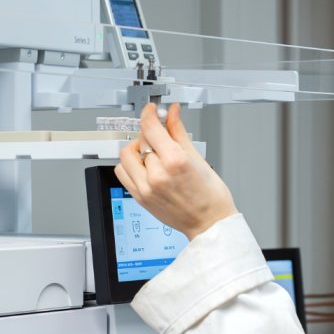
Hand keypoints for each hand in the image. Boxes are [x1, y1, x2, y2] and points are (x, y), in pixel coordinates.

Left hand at [114, 103, 238, 239]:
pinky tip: (143, 166)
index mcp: (174, 161)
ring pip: (126, 156)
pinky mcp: (140, 198)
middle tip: (161, 136)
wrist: (209, 223)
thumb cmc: (210, 196)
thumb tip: (172, 113)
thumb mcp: (197, 157)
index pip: (150, 127)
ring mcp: (146, 188)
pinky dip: (130, 166)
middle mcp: (157, 175)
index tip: (151, 110)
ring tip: (151, 153)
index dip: (149, 113)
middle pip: (141, 140)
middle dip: (150, 134)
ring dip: (136, 149)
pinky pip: (123, 174)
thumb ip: (178, 132)